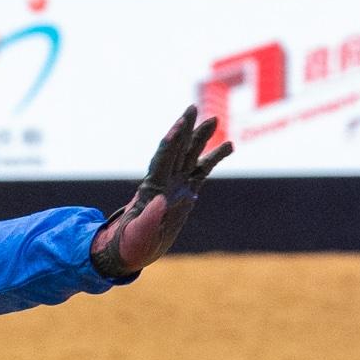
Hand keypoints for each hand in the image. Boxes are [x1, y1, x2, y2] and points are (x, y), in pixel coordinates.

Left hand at [92, 105, 232, 278]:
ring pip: (191, 156)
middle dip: (186, 130)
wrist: (131, 251)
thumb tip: (161, 200)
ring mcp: (176, 186)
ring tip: (215, 121)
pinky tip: (229, 146)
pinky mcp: (186, 194)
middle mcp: (164, 182)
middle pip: (177, 150)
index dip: (171, 142)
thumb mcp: (137, 236)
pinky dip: (214, 158)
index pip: (162, 160)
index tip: (179, 125)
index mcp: (152, 189)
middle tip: (193, 108)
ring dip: (201, 138)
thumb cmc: (130, 245)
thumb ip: (147, 219)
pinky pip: (203, 171)